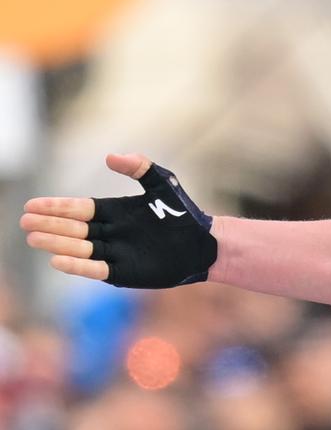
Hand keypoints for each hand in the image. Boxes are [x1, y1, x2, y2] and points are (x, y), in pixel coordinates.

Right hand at [20, 153, 217, 286]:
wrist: (206, 244)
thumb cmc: (184, 213)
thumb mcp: (163, 184)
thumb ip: (139, 167)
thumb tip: (110, 157)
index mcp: (114, 212)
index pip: (78, 208)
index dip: (55, 207)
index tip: (32, 205)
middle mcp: (110, 233)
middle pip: (73, 228)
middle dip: (50, 224)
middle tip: (25, 221)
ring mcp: (116, 253)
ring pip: (80, 248)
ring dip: (57, 243)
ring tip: (33, 238)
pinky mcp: (125, 272)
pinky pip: (96, 269)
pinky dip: (78, 265)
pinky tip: (57, 260)